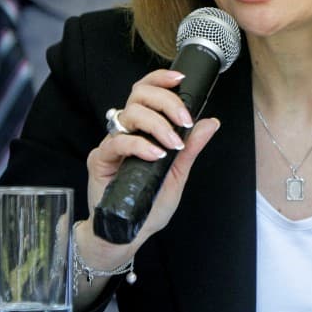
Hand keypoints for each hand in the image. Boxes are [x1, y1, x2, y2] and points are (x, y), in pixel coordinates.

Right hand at [85, 69, 220, 250]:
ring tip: (171, 144)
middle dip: (166, 101)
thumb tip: (211, 122)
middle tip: (184, 120)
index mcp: (144, 129)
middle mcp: (126, 132)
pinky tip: (155, 154)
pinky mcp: (100, 160)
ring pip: (129, 114)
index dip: (160, 79)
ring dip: (156, 125)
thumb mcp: (177, 173)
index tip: (180, 79)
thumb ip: (190, 147)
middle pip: (138, 96)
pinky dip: (139, 145)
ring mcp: (112, 144)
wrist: (128, 232)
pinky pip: (117, 142)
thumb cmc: (149, 204)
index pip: (147, 93)